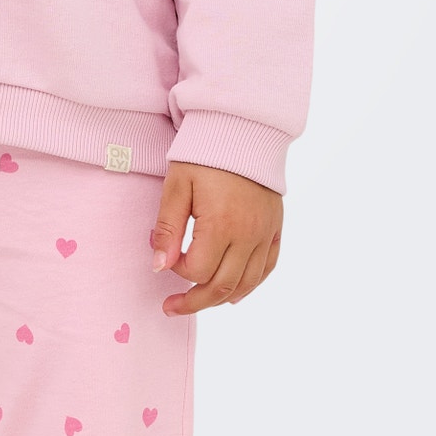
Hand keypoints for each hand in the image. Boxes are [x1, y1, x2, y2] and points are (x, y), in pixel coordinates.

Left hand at [149, 161, 281, 315]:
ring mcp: (265, 233)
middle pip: (223, 286)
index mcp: (222, 224)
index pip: (199, 270)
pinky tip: (234, 292)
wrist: (241, 129)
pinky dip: (250, 284)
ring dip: (221, 298)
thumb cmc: (204, 154)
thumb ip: (168, 228)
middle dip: (195, 301)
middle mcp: (248, 235)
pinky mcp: (275, 227)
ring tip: (198, 301)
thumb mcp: (177, 185)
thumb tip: (159, 268)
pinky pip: (267, 267)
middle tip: (172, 307)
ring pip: (246, 283)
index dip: (178, 271)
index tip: (166, 258)